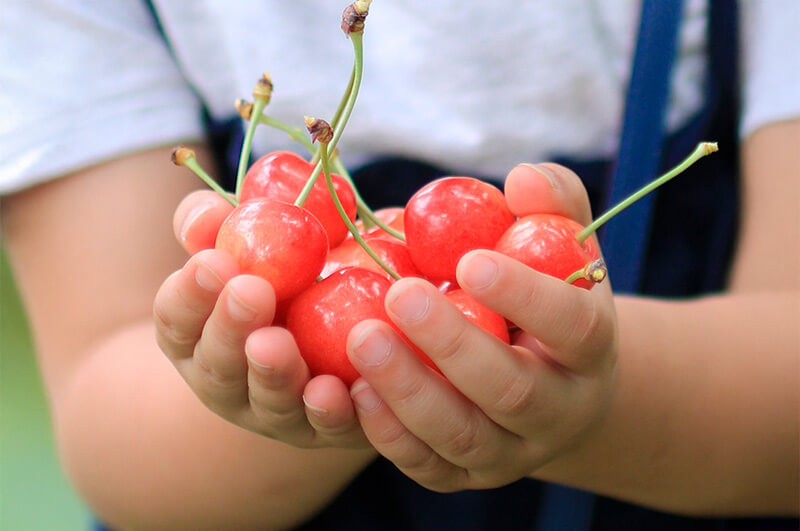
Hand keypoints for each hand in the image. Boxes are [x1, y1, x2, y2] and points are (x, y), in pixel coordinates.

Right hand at [153, 190, 368, 448]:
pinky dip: (330, 412)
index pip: (176, 319)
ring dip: (272, 373)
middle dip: (230, 328)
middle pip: (219, 365)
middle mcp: (228, 383)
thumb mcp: (240, 251)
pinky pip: (327, 427)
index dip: (189, 294)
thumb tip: (209, 212)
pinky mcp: (323, 429)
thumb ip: (216, 227)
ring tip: (277, 344)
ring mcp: (274, 412)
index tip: (211, 261)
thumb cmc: (275, 283)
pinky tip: (340, 388)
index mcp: (197, 338)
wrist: (327, 348)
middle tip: (249, 291)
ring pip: (269, 402)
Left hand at [345, 163, 617, 490]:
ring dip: (410, 391)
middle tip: (398, 294)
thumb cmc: (547, 296)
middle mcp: (559, 411)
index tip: (469, 260)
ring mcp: (512, 451)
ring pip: (464, 435)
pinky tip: (354, 392)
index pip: (572, 327)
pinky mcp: (466, 474)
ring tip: (362, 340)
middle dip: (452, 344)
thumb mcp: (561, 248)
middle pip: (511, 390)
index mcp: (590, 349)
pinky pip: (429, 466)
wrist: (547, 381)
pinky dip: (390, 435)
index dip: (525, 296)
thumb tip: (522, 178)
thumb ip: (551, 205)